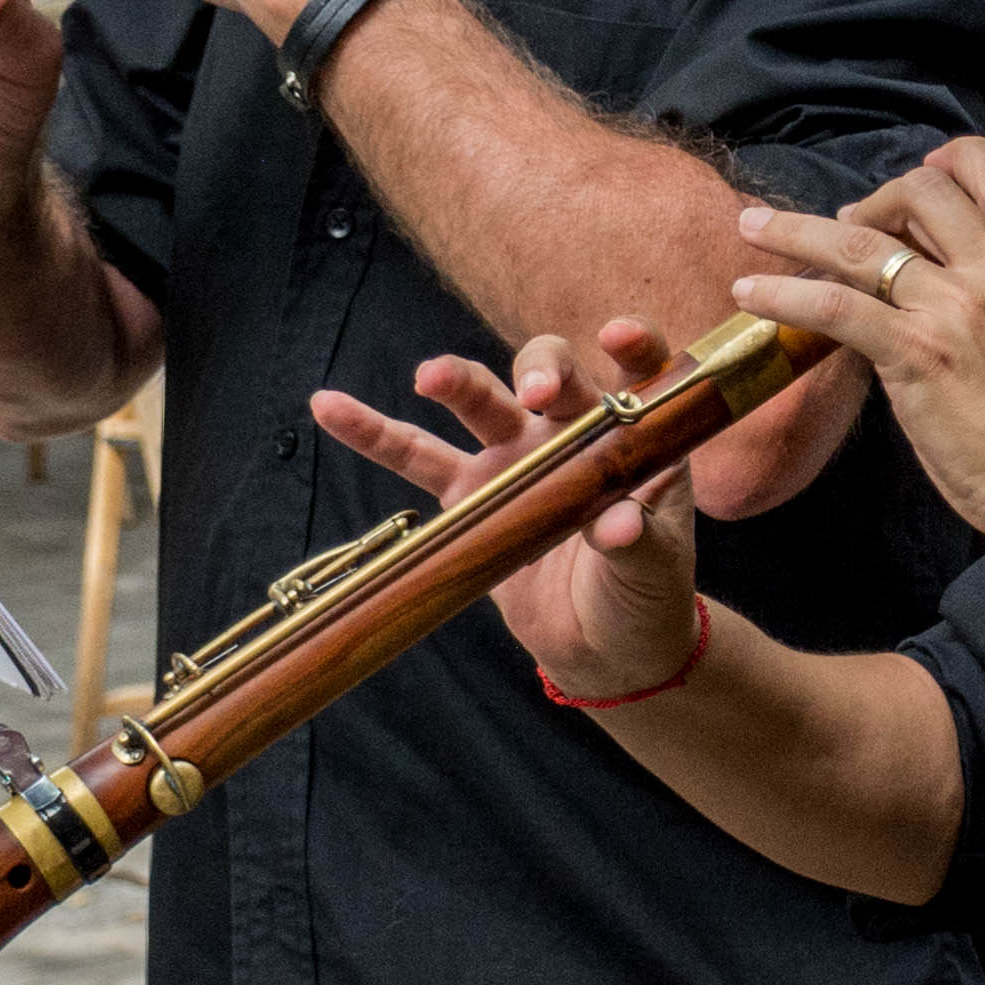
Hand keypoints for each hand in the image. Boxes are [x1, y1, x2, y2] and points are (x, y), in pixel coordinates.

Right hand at [312, 326, 715, 699]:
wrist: (603, 648)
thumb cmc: (645, 595)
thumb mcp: (653, 569)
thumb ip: (638, 539)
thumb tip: (618, 524)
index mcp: (631, 437)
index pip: (639, 376)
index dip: (634, 349)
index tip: (616, 336)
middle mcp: (570, 432)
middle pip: (548, 372)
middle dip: (539, 370)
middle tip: (532, 393)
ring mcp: (514, 458)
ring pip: (479, 403)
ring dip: (455, 383)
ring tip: (429, 376)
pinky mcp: (469, 496)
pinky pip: (415, 457)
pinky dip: (373, 434)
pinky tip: (331, 407)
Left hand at [728, 138, 984, 554]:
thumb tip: (943, 277)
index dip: (941, 164)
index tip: (914, 181)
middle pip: (921, 189)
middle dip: (872, 200)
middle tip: (846, 229)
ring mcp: (958, 308)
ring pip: (859, 241)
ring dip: (796, 230)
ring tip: (756, 231)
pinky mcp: (918, 353)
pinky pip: (834, 306)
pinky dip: (783, 295)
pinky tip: (751, 295)